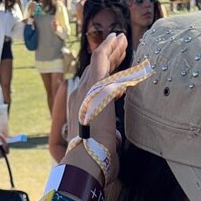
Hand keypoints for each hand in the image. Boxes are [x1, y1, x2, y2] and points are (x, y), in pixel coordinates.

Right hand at [67, 32, 128, 172]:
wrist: (88, 160)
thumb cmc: (95, 161)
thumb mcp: (102, 146)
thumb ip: (107, 138)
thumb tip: (114, 139)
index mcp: (80, 110)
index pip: (92, 86)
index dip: (104, 76)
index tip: (116, 68)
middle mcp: (79, 96)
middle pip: (94, 71)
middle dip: (108, 59)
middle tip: (120, 48)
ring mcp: (85, 90)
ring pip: (98, 63)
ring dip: (111, 51)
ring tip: (121, 40)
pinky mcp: (95, 86)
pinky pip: (100, 59)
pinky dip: (108, 47)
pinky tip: (117, 39)